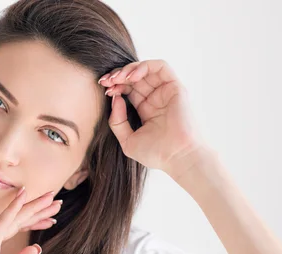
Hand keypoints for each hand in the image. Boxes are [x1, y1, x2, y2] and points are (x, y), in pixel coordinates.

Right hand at [0, 187, 61, 253]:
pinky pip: (1, 225)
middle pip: (13, 221)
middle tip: (55, 200)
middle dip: (36, 209)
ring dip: (32, 208)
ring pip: (11, 220)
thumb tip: (36, 248)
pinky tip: (23, 198)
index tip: (50, 216)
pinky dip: (13, 210)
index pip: (11, 229)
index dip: (31, 221)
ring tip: (52, 199)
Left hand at [98, 59, 207, 177]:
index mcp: (146, 109)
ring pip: (146, 69)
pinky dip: (144, 66)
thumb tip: (115, 98)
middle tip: (105, 82)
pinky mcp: (175, 87)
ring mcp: (166, 92)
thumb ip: (117, 121)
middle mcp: (156, 98)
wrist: (177, 158)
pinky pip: (160, 66)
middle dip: (117, 76)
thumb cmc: (156, 154)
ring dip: (128, 69)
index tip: (104, 90)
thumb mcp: (127, 140)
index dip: (114, 86)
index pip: (128, 89)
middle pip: (134, 77)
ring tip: (117, 78)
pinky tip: (131, 76)